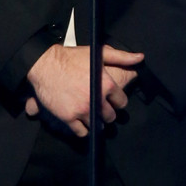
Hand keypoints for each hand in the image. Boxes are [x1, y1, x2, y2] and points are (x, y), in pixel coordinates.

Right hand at [24, 44, 142, 136]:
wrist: (45, 64)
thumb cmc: (72, 58)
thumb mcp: (98, 53)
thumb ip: (121, 57)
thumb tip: (140, 58)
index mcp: (106, 84)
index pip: (122, 102)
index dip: (117, 100)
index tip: (111, 99)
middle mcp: (96, 99)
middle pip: (110, 116)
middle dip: (107, 112)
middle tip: (100, 106)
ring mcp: (82, 110)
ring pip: (97, 125)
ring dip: (95, 121)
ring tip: (90, 113)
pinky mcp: (69, 117)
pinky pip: (82, 132)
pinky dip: (83, 129)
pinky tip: (80, 121)